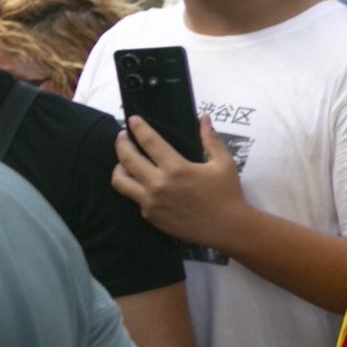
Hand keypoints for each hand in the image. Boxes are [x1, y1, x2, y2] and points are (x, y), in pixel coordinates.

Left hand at [111, 116, 245, 248]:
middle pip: (127, 158)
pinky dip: (136, 187)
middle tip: (123, 137)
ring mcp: (151, 202)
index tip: (133, 120)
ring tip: (125, 162)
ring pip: (120, 180)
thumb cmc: (227, 194)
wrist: (227, 228)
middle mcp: (158, 184)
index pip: (149, 141)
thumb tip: (203, 117)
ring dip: (119, 167)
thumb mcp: (223, 163)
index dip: (138, 127)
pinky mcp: (150, 216)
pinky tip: (144, 183)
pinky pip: (134, 198)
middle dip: (121, 143)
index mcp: (176, 168)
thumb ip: (210, 139)